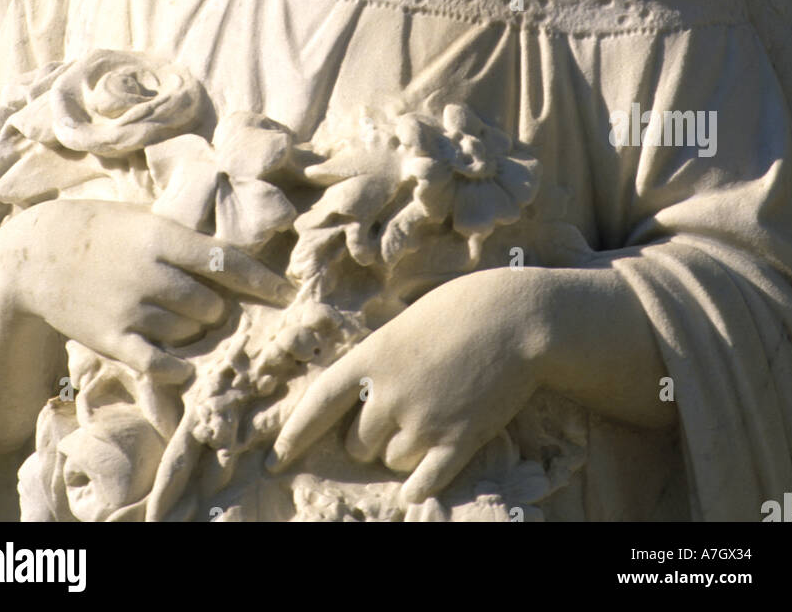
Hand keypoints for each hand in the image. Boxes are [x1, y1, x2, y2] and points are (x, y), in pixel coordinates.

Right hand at [0, 198, 290, 382]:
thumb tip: (234, 260)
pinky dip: (177, 366)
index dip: (262, 280)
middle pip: (211, 305)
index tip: (288, 294)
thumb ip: (183, 240)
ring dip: (195, 332)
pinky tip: (186, 365)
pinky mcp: (111, 337)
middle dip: (219, 310)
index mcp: (162, 238)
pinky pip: (157, 362)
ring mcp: (130, 308)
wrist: (36, 254)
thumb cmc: (101, 231)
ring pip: (188, 332)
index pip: (226, 261)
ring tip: (183, 323)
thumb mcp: (144, 221)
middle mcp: (151, 273)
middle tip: (212, 308)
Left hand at [268, 269, 544, 506]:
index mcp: (371, 356)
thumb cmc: (462, 307)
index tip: (276, 458)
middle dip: (367, 438)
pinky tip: (419, 483)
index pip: (318, 403)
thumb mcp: (407, 320)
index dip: (294, 434)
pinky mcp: (457, 441)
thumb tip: (364, 392)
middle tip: (392, 418)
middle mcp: (389, 393)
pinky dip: (418, 485)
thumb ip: (381, 358)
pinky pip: (423, 482)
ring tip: (428, 421)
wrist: (515, 317)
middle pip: (356, 444)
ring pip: (391, 462)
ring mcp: (423, 420)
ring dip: (401, 452)